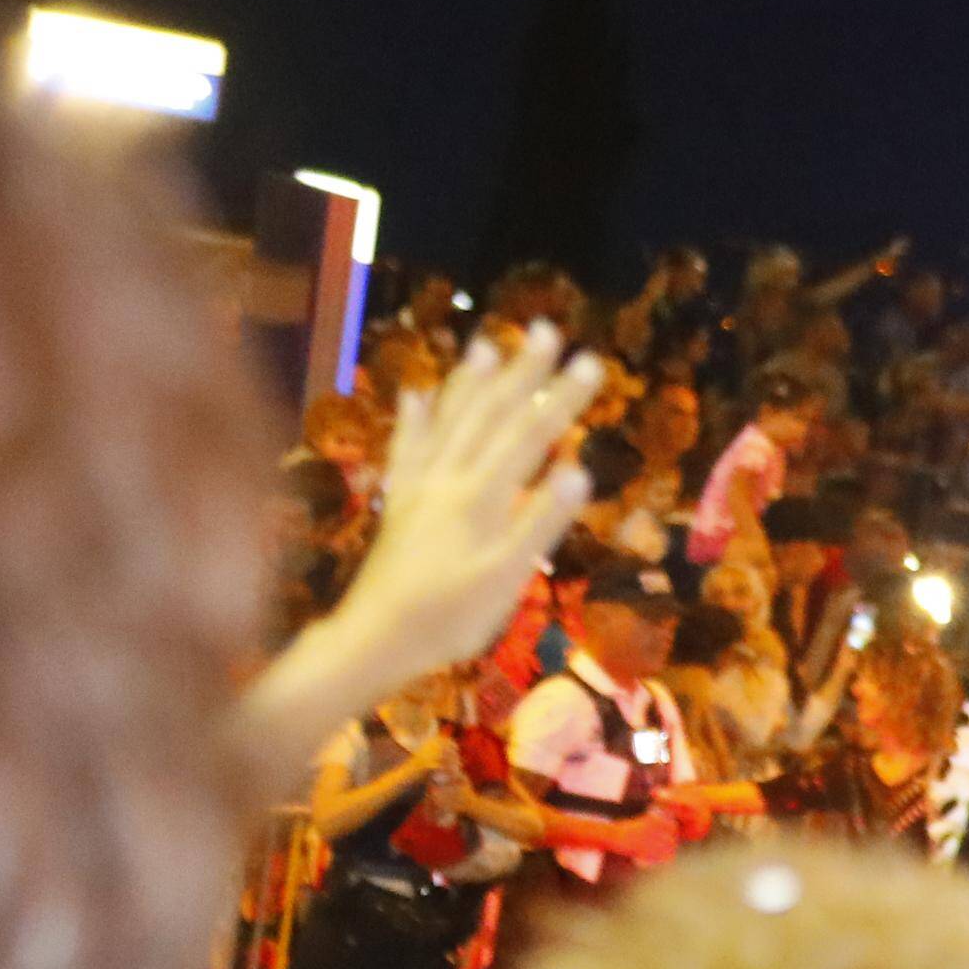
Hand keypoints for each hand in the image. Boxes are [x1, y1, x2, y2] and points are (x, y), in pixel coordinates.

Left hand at [337, 325, 611, 687]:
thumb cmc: (450, 618)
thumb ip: (539, 523)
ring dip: (471, 382)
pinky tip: (417, 393)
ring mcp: (419, 486)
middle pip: (490, 415)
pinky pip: (407, 448)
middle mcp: (449, 479)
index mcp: (481, 497)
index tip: (593, 361)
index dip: (563, 397)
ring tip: (487, 343)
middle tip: (547, 330)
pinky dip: (414, 417)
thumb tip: (578, 469)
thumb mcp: (504, 579)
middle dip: (522, 372)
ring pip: (449, 421)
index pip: (530, 434)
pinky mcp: (399, 501)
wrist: (375, 638)